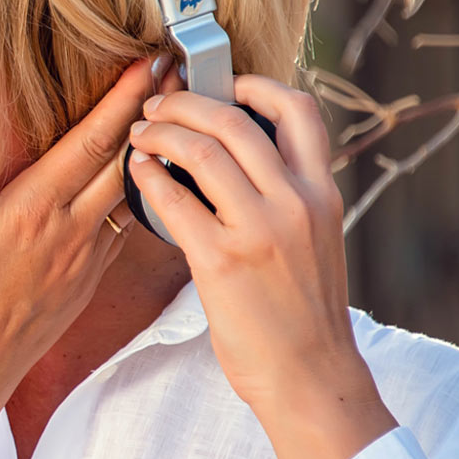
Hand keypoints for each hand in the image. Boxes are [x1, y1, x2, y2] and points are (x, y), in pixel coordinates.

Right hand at [0, 58, 175, 458]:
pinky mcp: (83, 285)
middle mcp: (66, 235)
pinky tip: (138, 183)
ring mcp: (80, 262)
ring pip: (129, 196)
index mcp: (29, 215)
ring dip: (151, 155)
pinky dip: (135, 197)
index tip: (151, 64)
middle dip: (156, 116)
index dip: (125, 101)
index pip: (90, 146)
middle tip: (178, 73)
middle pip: (125, 162)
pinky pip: (119, 230)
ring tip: (170, 118)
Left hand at [124, 75, 397, 458]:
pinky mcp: (221, 261)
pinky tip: (137, 173)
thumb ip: (288, 195)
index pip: (299, 111)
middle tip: (159, 104)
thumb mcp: (315, 239)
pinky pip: (174, 201)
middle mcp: (296, 203)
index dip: (257, 84)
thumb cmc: (303, 311)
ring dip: (163, 132)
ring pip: (204, 151)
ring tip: (141, 133)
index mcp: (322, 193)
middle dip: (188, 102)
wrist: (310, 374)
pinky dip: (148, 177)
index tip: (224, 84)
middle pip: (237, 121)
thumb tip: (243, 158)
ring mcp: (260, 231)